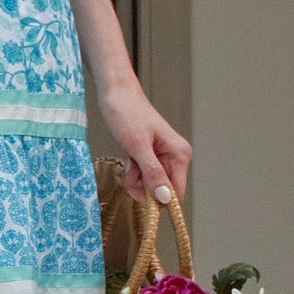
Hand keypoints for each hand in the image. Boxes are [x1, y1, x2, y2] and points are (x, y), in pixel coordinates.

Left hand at [96, 78, 192, 205]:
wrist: (114, 92)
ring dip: (134, 179)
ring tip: (128, 159)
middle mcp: (175, 158)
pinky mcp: (149, 157)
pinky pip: (141, 177)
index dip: (160, 201)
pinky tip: (127, 158)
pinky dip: (131, 172)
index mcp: (179, 154)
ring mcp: (162, 158)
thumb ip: (153, 173)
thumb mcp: (137, 146)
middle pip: (161, 192)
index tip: (140, 196)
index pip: (177, 194)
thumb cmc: (126, 112)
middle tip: (130, 168)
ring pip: (149, 186)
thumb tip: (166, 199)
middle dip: (142, 186)